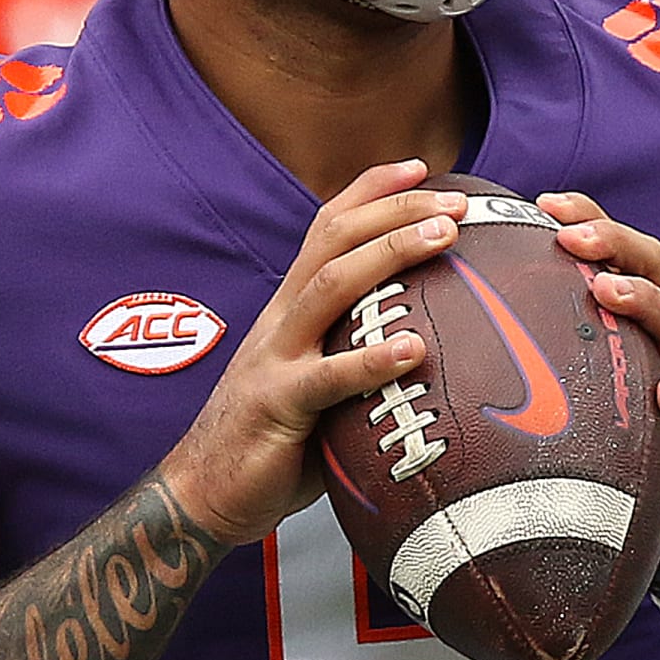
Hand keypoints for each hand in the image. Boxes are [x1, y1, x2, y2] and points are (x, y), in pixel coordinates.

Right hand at [164, 161, 466, 549]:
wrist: (204, 492)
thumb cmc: (273, 441)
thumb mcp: (319, 383)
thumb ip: (357, 355)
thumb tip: (429, 348)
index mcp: (292, 310)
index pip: (328, 229)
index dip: (371, 191)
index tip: (421, 166)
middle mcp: (282, 320)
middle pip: (335, 241)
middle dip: (394, 210)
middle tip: (454, 203)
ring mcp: (276, 358)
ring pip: (330, 286)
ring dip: (389, 254)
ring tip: (442, 238)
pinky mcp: (277, 405)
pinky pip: (326, 378)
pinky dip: (370, 361)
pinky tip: (412, 348)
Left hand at [538, 191, 659, 552]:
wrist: (647, 508)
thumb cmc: (589, 433)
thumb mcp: (557, 378)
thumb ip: (523, 341)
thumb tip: (438, 315)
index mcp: (622, 316)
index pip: (613, 249)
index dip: (587, 217)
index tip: (545, 202)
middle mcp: (655, 339)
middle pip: (652, 269)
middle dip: (615, 243)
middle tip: (572, 238)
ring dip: (644, 303)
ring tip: (606, 291)